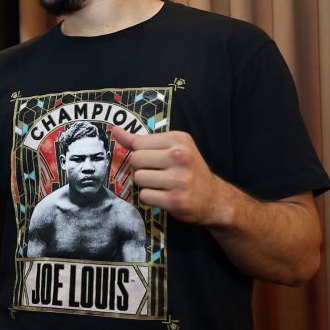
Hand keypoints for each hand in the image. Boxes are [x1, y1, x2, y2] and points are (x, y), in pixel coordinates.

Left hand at [111, 126, 229, 226]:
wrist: (214, 198)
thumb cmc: (188, 170)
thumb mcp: (171, 148)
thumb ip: (141, 140)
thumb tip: (115, 130)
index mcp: (179, 139)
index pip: (138, 143)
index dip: (141, 153)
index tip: (155, 159)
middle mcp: (180, 156)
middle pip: (135, 160)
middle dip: (142, 168)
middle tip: (159, 173)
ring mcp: (179, 179)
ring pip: (138, 178)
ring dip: (145, 184)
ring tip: (162, 184)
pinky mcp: (175, 199)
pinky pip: (144, 195)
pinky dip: (150, 197)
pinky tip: (164, 195)